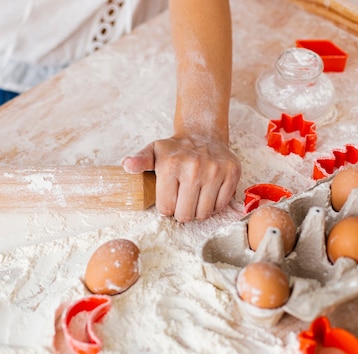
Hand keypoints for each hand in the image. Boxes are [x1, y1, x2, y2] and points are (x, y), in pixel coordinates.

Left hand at [122, 136, 240, 221]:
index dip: (166, 208)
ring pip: (204, 213)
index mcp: (170, 166)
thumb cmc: (175, 149)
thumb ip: (139, 161)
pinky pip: (221, 205)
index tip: (169, 199)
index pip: (166, 208)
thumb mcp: (152, 152)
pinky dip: (213, 206)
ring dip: (197, 211)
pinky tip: (207, 195)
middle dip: (181, 213)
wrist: (203, 134)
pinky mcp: (232, 173)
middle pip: (185, 215)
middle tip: (182, 202)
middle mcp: (193, 168)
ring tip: (194, 199)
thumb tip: (126, 164)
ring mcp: (215, 171)